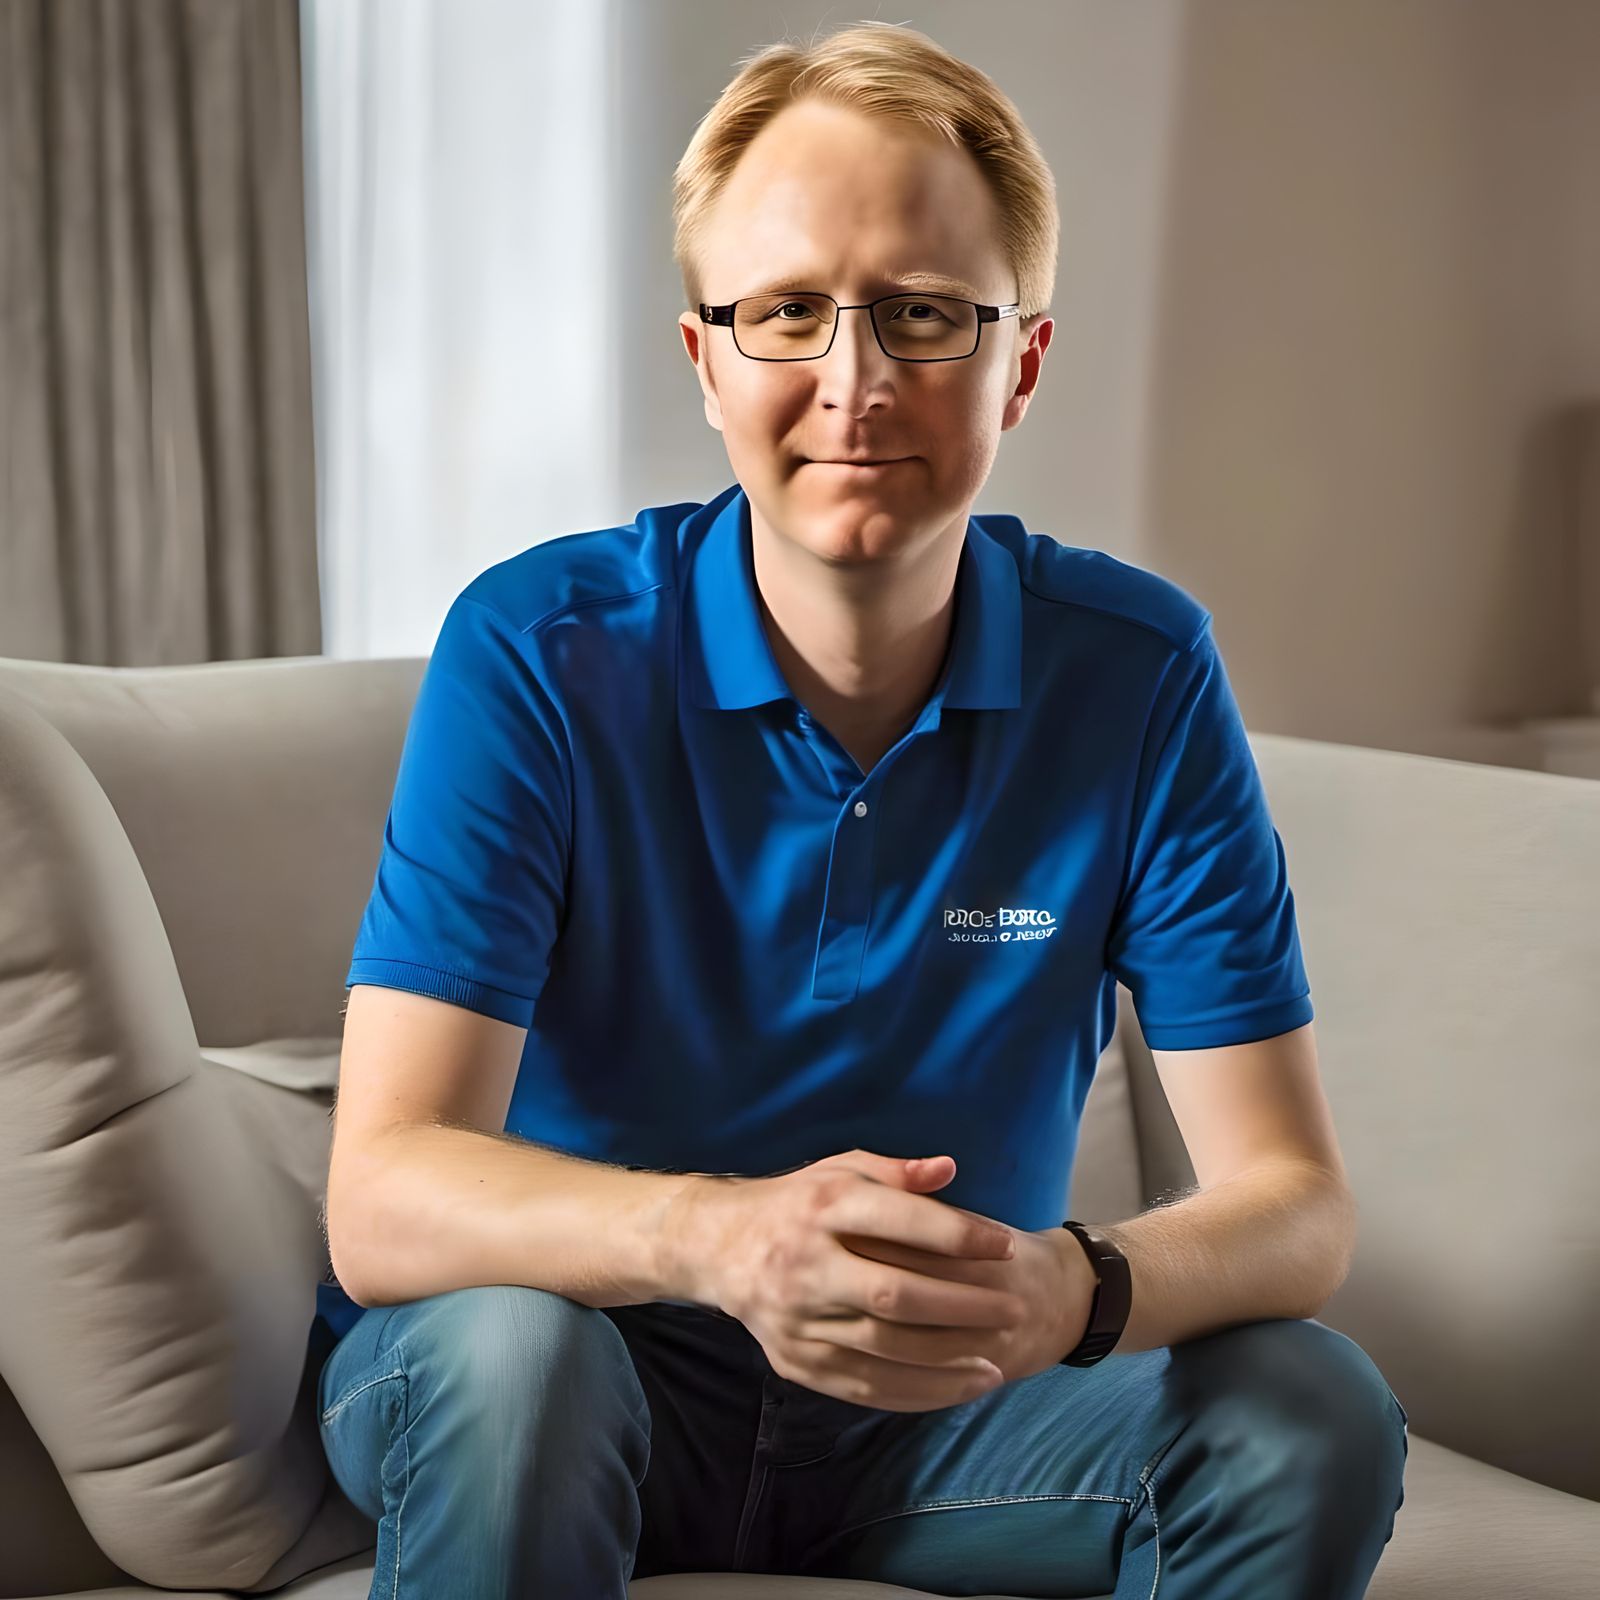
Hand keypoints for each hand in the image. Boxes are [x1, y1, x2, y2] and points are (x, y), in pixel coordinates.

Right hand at [676, 1148, 1096, 1412]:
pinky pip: (864, 1387)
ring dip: (947, 1361)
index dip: (958, 1235)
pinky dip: (916, 1393)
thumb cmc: (798, 1203)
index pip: (900, 1223)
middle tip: (1014, 1309)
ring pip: (883, 1350)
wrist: (721, 1249)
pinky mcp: (796, 1361)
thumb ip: (896, 1172)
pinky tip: (957, 1389)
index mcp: (822, 1208)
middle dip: (962, 1307)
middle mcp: (807, 1264)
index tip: (1004, 1245)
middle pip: (895, 1296)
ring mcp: (798, 1320)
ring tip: (996, 1364)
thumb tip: (950, 1170)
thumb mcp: (839, 1169)